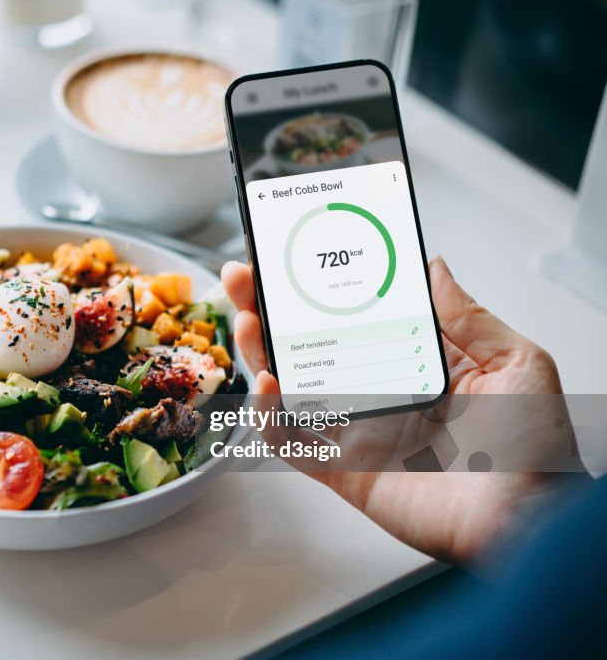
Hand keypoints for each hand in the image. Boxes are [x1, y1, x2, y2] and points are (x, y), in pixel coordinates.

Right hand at [222, 256, 570, 562]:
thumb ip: (469, 316)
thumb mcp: (517, 363)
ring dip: (259, 351)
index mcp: (415, 364)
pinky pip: (291, 441)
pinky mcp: (342, 469)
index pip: (355, 316)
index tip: (297, 256)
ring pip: (289, 387)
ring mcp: (356, 431)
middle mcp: (379, 393)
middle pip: (309, 345)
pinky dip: (267, 416)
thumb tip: (433, 268)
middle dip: (271, 309)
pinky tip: (267, 385)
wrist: (528, 523)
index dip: (322, 288)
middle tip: (247, 276)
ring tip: (248, 319)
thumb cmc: (533, 450)